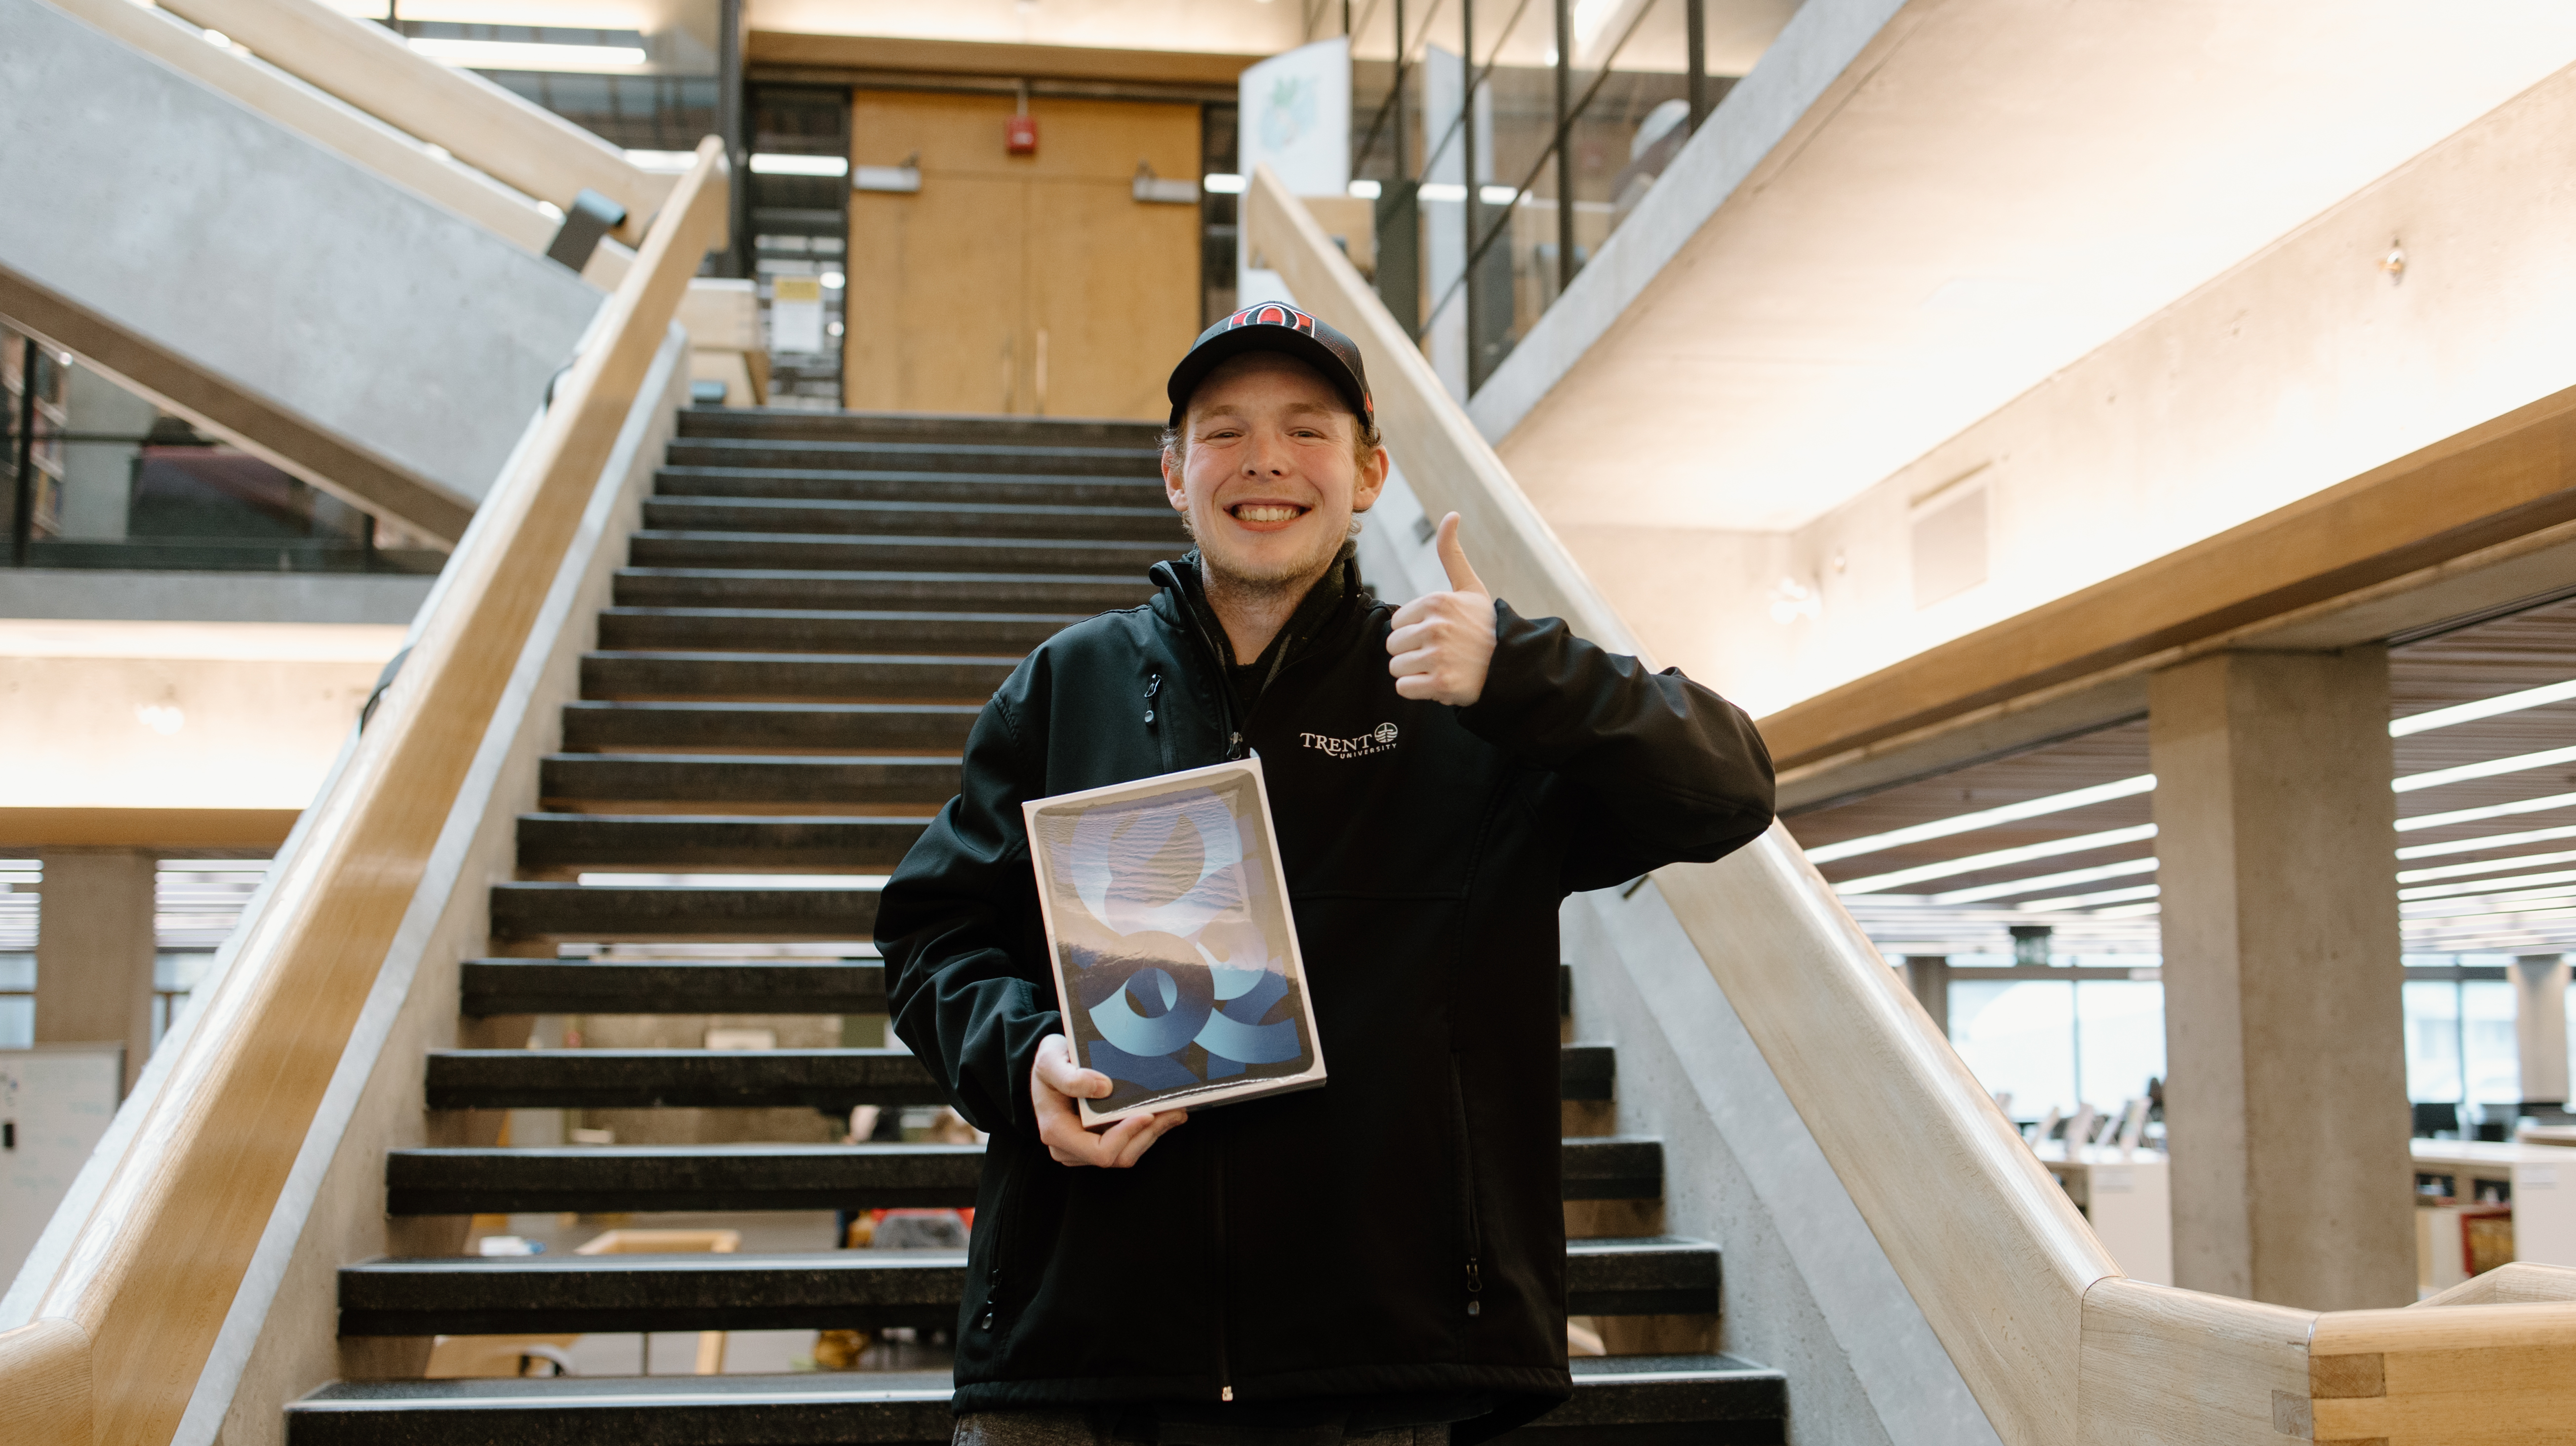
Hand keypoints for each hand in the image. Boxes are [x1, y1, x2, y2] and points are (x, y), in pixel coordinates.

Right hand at [1029, 1033, 1185, 1167]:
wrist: (1049, 1066)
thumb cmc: (1049, 1063)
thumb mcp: (1050, 1060)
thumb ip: (1070, 1077)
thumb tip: (1103, 1089)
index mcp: (1056, 1132)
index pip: (1100, 1151)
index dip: (1128, 1135)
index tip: (1148, 1113)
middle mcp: (1069, 1148)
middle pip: (1118, 1156)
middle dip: (1148, 1134)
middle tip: (1175, 1110)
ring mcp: (1083, 1149)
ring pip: (1126, 1154)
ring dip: (1152, 1134)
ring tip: (1175, 1111)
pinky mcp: (1096, 1143)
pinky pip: (1126, 1146)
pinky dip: (1146, 1132)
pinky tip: (1163, 1114)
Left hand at [1387, 513, 1496, 705]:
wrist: (1511, 664)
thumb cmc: (1486, 626)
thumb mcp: (1470, 587)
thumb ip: (1452, 553)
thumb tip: (1452, 515)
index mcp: (1436, 601)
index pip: (1396, 623)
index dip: (1414, 632)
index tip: (1438, 635)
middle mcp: (1435, 626)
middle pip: (1392, 645)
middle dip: (1410, 653)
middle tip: (1438, 654)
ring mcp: (1438, 655)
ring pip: (1396, 667)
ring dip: (1414, 672)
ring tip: (1440, 667)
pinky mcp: (1441, 682)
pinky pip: (1404, 688)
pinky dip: (1417, 690)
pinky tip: (1439, 682)